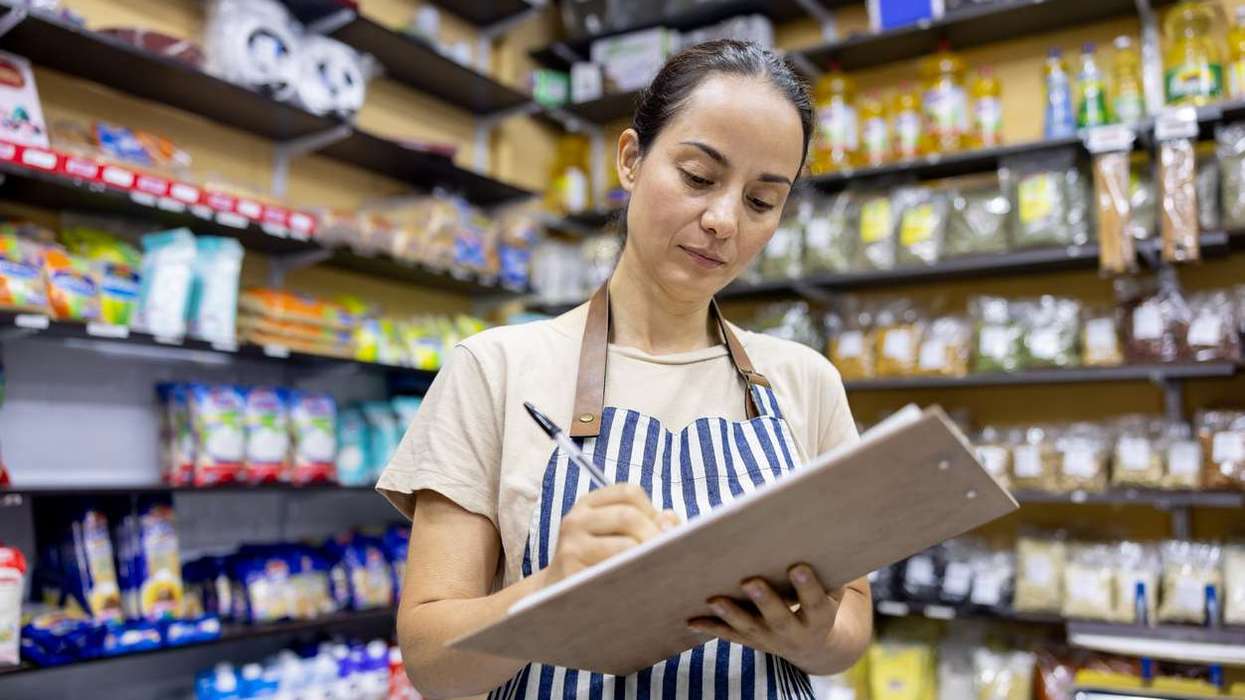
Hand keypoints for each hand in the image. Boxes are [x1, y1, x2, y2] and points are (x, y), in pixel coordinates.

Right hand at [544, 483, 679, 587]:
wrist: (554, 597)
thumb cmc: (595, 563)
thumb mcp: (614, 536)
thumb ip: (646, 523)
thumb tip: (670, 522)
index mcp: (588, 505)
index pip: (629, 492)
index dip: (651, 509)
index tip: (660, 531)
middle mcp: (575, 520)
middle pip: (629, 517)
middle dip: (655, 536)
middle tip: (667, 555)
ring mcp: (571, 548)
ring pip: (625, 546)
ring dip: (648, 558)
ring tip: (658, 570)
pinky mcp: (572, 575)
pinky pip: (615, 574)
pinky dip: (634, 578)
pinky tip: (641, 585)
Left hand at [688, 564, 843, 669]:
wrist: (815, 645)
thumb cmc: (823, 601)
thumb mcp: (833, 590)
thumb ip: (827, 568)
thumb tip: (820, 532)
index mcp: (820, 618)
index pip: (815, 602)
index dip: (808, 586)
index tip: (798, 567)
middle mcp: (795, 633)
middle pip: (779, 618)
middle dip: (765, 601)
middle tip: (750, 582)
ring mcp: (771, 640)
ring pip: (750, 627)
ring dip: (731, 614)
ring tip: (714, 600)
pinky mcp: (752, 641)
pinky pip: (730, 635)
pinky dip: (710, 627)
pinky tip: (691, 620)